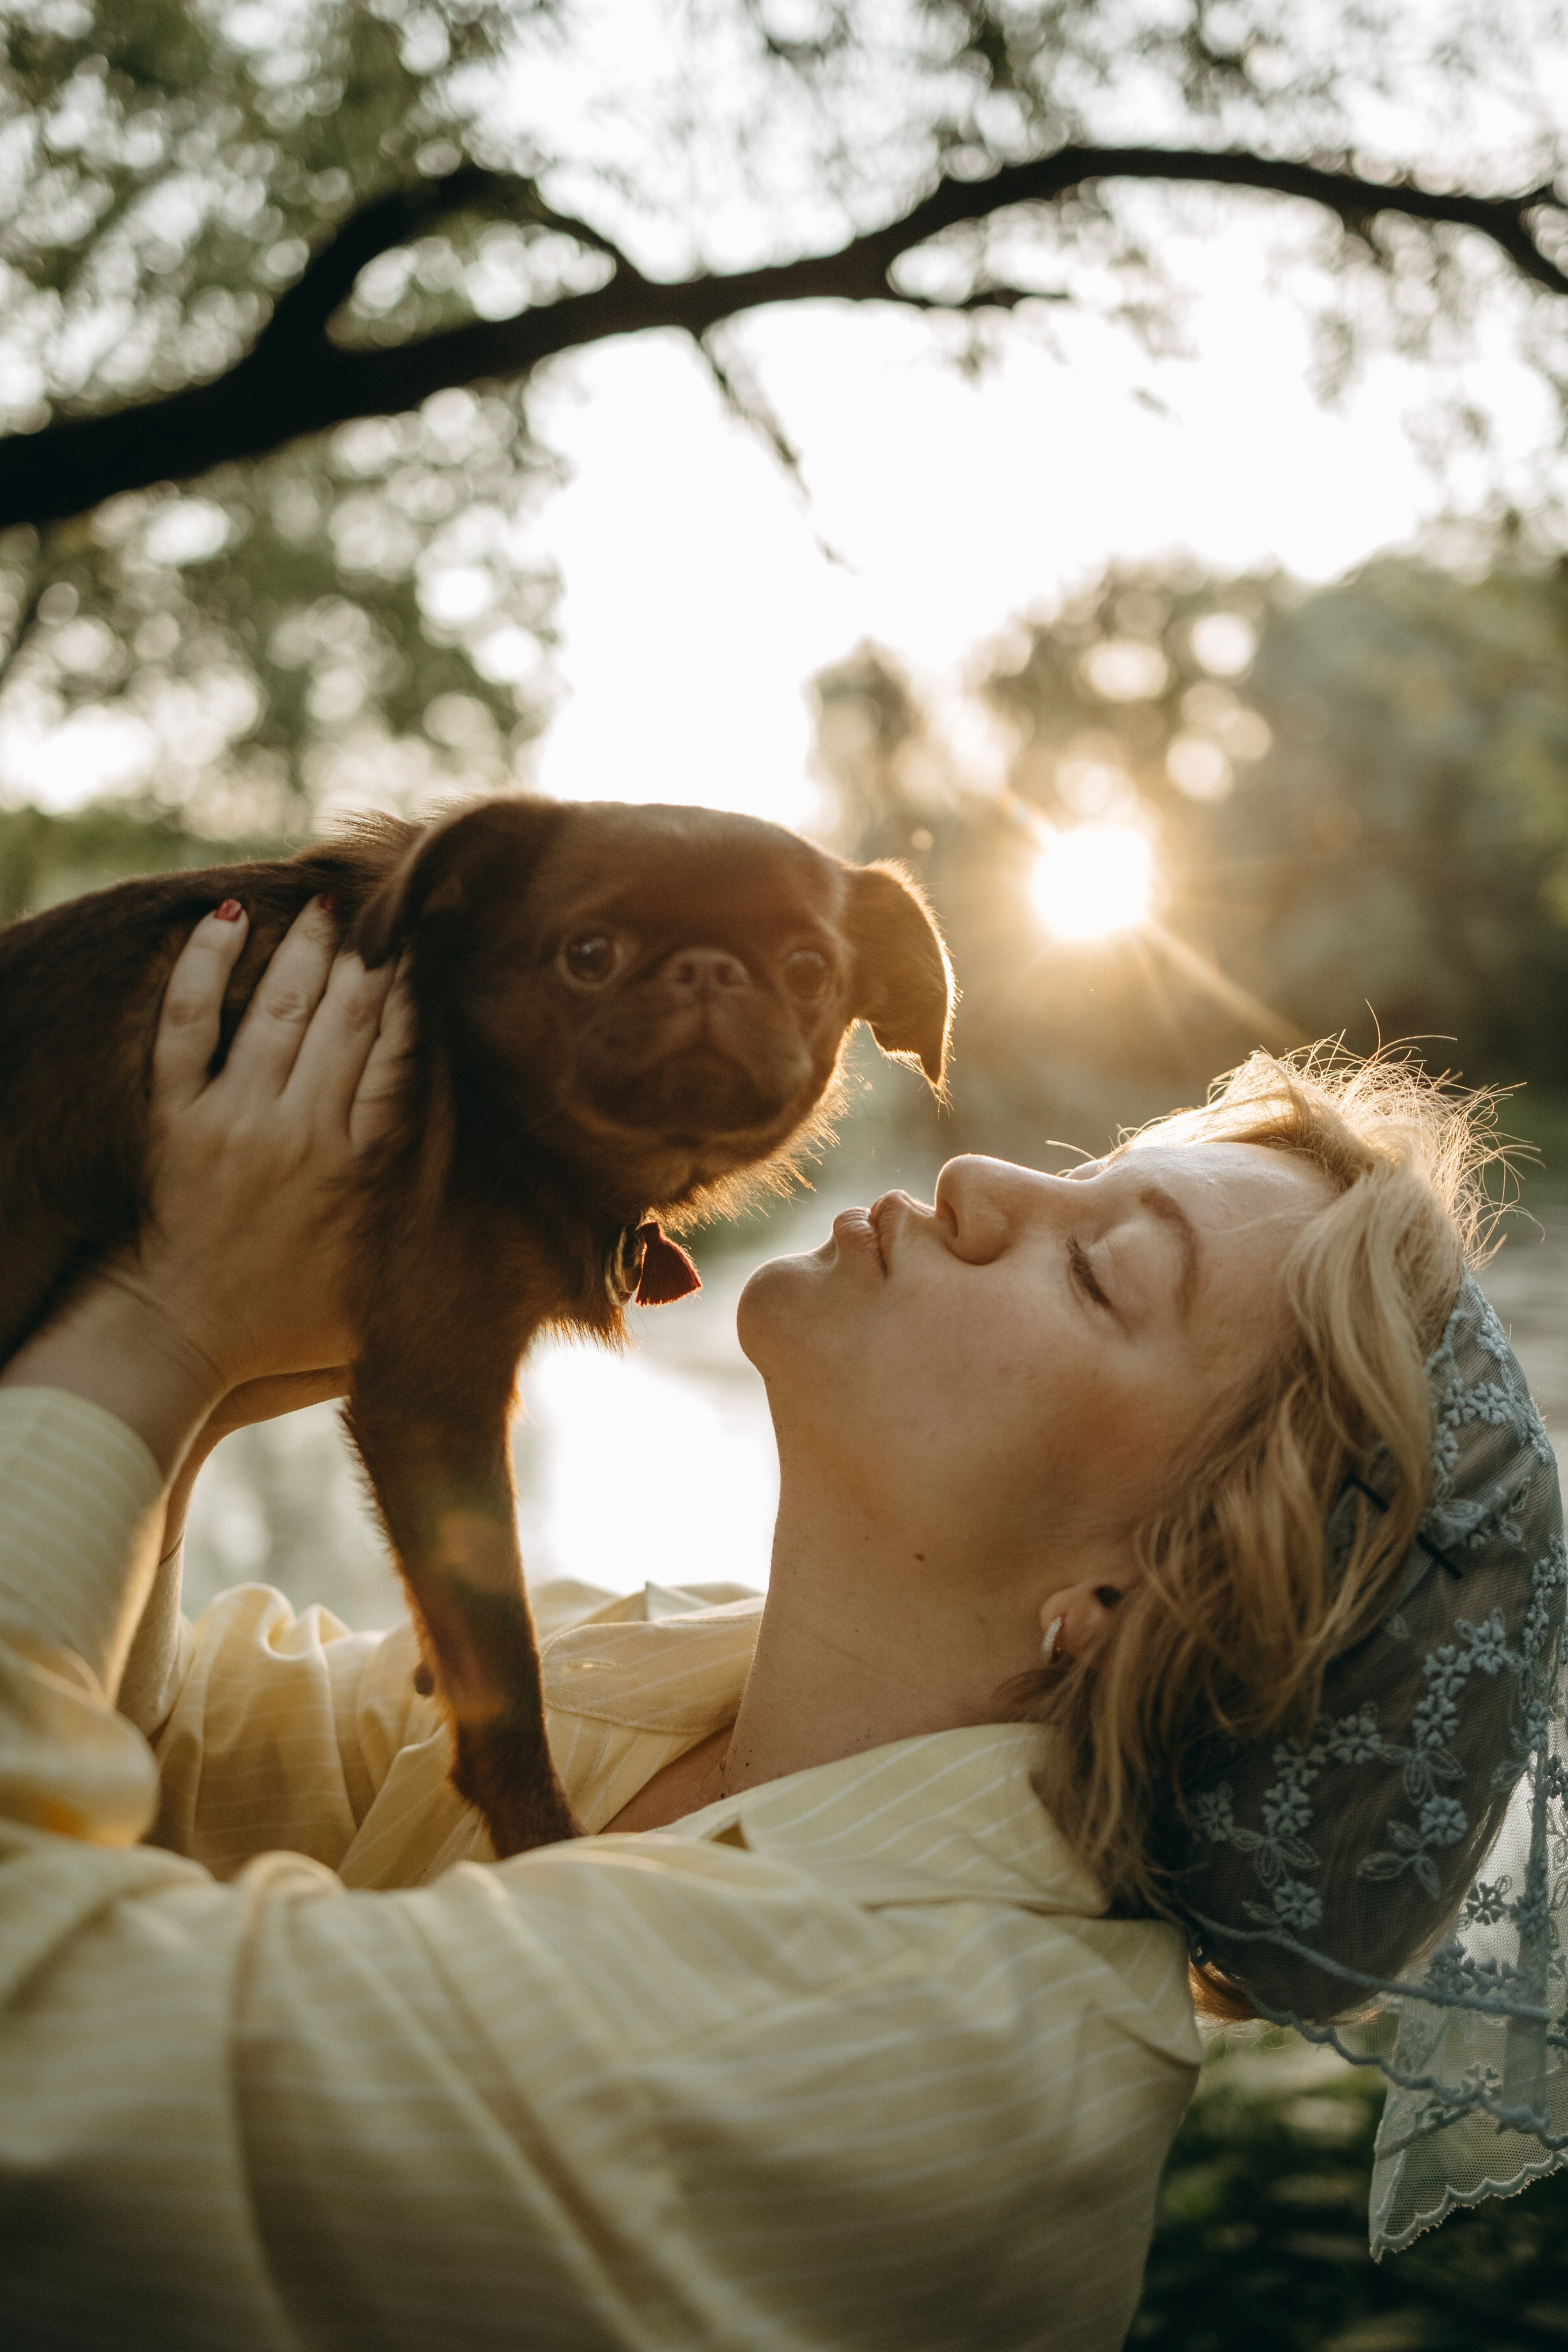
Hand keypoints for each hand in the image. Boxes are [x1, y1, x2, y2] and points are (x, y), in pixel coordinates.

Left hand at [0, 897, 409, 1473]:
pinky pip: (185, 1026)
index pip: (398, 1065)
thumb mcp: (384, 1292)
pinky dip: (202, 968)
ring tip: (332, 909)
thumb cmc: (287, 1327)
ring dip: (308, 952)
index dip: (416, 1004)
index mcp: (358, 1175)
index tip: (431, 959)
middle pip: (344, 1024)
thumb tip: (513, 1217)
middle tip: (391, 914)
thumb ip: (431, 1238)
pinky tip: (226, 921)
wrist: (176, 1344)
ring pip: (276, 1011)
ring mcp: (231, 1122)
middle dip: (371, 962)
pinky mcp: (173, 1121)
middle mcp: (298, 1137)